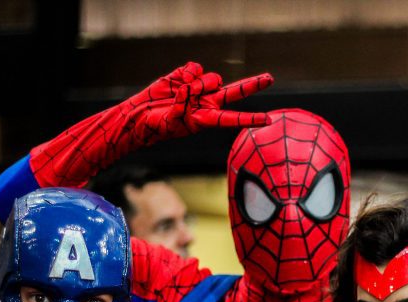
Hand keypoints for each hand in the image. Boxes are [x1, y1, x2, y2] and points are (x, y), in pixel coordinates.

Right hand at [30, 63, 272, 187]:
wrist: (137, 117)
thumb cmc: (154, 127)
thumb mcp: (171, 122)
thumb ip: (184, 106)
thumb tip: (192, 88)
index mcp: (207, 119)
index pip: (233, 117)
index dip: (250, 118)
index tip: (269, 120)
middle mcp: (206, 103)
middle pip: (235, 91)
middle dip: (252, 84)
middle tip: (270, 78)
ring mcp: (197, 88)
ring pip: (209, 77)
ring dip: (196, 83)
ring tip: (180, 93)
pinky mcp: (185, 76)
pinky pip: (193, 67)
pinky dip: (183, 73)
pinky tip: (175, 82)